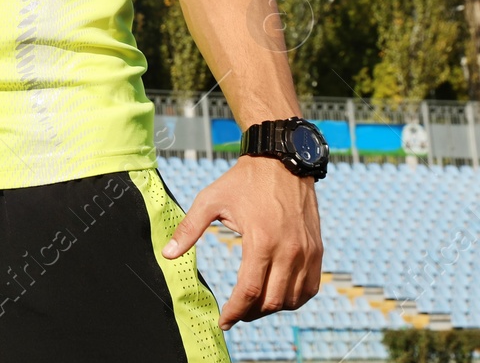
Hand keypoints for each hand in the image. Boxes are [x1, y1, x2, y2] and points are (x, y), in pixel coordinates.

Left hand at [161, 155, 322, 329]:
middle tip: (234, 315)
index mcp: (261, 240)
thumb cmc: (243, 181)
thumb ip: (188, 229)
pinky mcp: (317, 251)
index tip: (223, 321)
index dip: (234, 311)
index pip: (248, 291)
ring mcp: (307, 252)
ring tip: (252, 306)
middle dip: (250, 314)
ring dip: (272, 309)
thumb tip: (167, 254)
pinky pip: (310, 288)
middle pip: (271, 301)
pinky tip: (277, 296)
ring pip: (292, 300)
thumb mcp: (210, 200)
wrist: (282, 162)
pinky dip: (294, 299)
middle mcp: (289, 250)